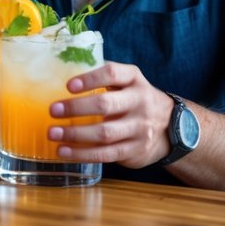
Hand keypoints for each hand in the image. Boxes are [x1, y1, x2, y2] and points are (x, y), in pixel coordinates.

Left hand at [45, 60, 174, 168]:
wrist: (171, 128)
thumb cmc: (135, 100)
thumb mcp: (127, 83)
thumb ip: (103, 78)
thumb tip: (60, 72)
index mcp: (134, 79)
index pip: (112, 74)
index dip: (90, 78)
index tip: (68, 85)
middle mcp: (139, 102)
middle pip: (106, 104)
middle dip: (76, 108)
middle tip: (53, 110)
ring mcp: (140, 128)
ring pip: (105, 133)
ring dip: (75, 134)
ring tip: (53, 133)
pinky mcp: (136, 150)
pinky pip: (106, 154)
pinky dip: (83, 154)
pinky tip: (64, 151)